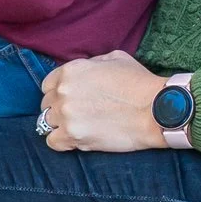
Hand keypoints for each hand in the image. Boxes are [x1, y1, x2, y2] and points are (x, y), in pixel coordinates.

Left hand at [37, 51, 168, 151]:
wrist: (154, 109)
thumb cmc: (139, 83)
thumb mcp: (115, 59)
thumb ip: (92, 64)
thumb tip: (85, 72)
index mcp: (71, 71)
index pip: (48, 84)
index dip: (58, 91)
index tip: (69, 98)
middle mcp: (63, 92)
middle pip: (46, 104)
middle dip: (59, 108)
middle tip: (77, 114)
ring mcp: (66, 115)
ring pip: (46, 123)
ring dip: (60, 125)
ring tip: (78, 127)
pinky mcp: (73, 136)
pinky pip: (53, 142)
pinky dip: (62, 142)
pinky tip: (76, 138)